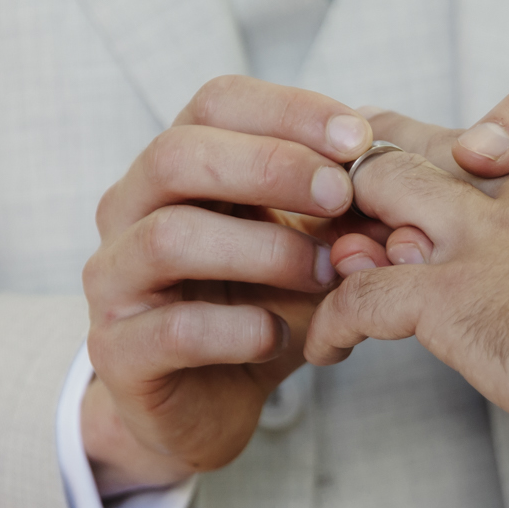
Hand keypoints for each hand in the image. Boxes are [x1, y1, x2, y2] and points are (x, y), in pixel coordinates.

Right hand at [82, 77, 378, 490]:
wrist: (207, 404)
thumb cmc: (259, 307)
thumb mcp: (310, 247)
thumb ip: (341, 209)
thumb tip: (395, 168)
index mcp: (176, 168)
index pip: (215, 103)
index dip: (287, 110)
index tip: (358, 139)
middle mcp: (130, 210)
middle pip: (178, 154)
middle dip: (270, 166)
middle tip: (340, 195)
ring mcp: (114, 279)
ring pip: (169, 237)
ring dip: (262, 249)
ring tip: (325, 273)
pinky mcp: (117, 352)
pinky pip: (173, 329)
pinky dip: (237, 330)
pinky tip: (278, 336)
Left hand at [307, 147, 508, 435]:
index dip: (484, 165)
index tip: (467, 182)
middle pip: (435, 155)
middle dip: (386, 173)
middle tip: (355, 207)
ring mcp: (484, 241)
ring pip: (382, 200)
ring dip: (349, 231)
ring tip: (325, 265)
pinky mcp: (450, 297)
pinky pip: (363, 300)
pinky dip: (334, 322)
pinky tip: (323, 352)